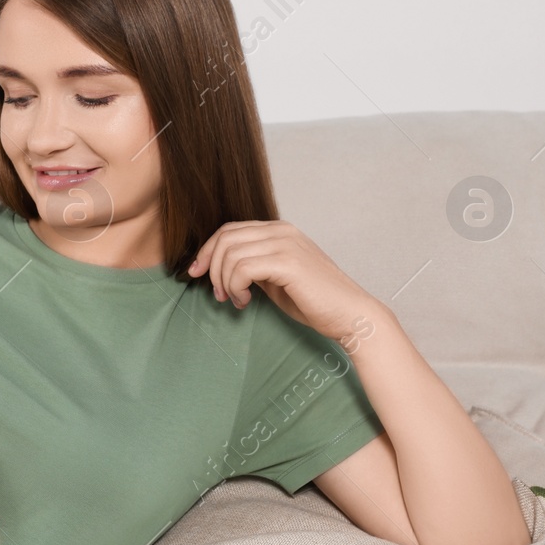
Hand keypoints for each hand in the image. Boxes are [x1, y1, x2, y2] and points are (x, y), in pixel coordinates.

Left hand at [187, 220, 379, 342]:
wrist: (348, 314)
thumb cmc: (313, 300)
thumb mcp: (275, 277)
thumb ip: (253, 266)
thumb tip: (220, 267)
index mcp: (279, 231)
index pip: (230, 230)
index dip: (207, 251)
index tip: (196, 273)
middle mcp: (282, 231)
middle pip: (225, 237)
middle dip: (211, 267)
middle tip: (218, 294)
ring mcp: (286, 244)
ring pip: (230, 253)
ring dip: (224, 281)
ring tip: (235, 300)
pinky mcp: (288, 262)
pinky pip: (242, 268)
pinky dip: (235, 287)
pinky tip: (245, 300)